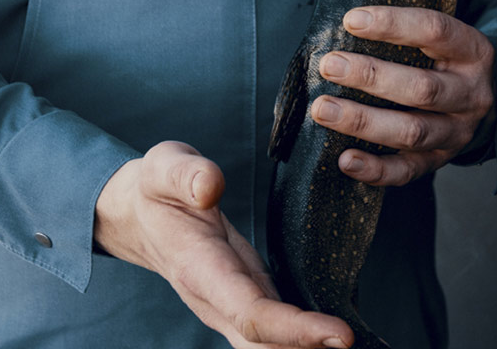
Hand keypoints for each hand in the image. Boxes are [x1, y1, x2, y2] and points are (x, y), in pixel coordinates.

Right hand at [94, 142, 354, 348]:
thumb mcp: (164, 167)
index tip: (340, 335)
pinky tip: (336, 339)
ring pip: (270, 347)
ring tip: (354, 346)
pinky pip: (277, 333)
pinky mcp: (248, 301)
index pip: (250, 312)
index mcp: (200, 270)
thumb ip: (187, 174)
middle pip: (265, 345)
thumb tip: (210, 187)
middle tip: (356, 345)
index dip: (295, 330)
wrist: (140, 216)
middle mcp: (217, 300)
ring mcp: (232, 307)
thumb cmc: (157, 190)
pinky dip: (305, 340)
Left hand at [309, 7, 494, 186]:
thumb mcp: (432, 32)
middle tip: (329, 65)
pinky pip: (408, 172)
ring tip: (323, 109)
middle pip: (422, 89)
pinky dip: (376, 169)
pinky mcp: (440, 161)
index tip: (351, 20)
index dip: (393, 24)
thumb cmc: (443, 59)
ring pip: (412, 132)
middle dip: (371, 76)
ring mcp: (457, 131)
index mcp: (471, 50)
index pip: (435, 30)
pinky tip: (345, 159)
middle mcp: (471, 93)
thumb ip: (386, 14)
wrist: (483, 102)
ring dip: (363, 122)